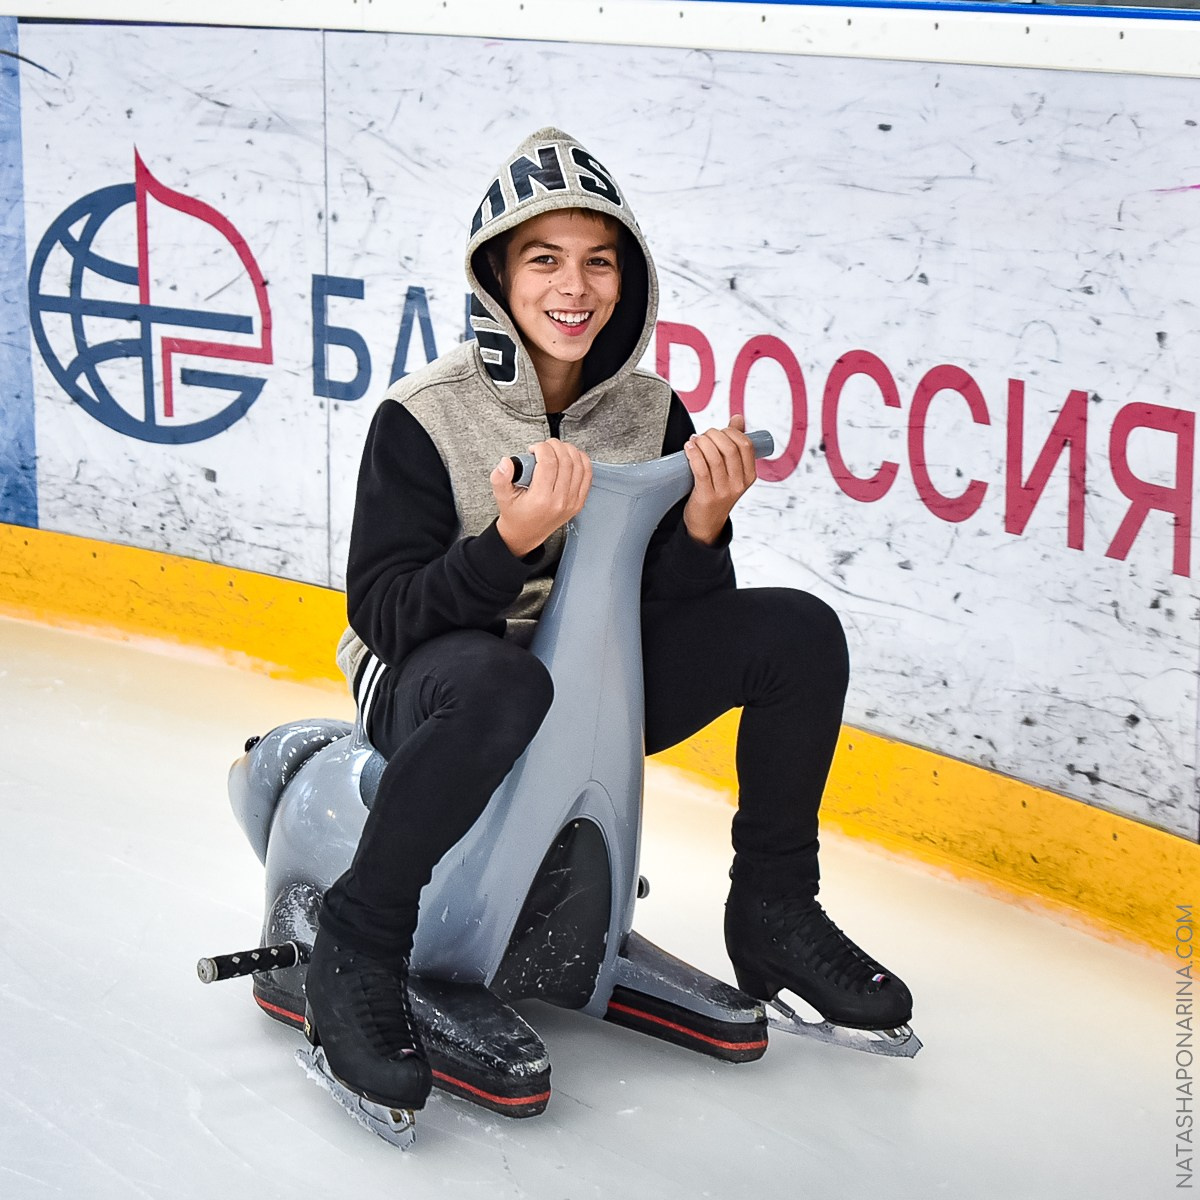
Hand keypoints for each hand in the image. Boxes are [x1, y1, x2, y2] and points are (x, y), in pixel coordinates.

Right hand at [492, 438, 592, 557]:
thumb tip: (506, 462)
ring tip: (556, 449)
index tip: (534, 448)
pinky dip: (582, 461)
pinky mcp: (579, 502)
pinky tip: (571, 456)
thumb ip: (500, 478)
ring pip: (579, 465)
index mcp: (541, 499)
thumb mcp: (502, 496)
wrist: (526, 534)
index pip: (549, 463)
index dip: (542, 448)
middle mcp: (560, 501)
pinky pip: (587, 476)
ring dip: (569, 450)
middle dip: (555, 446)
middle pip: (566, 461)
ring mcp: (572, 502)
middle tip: (545, 446)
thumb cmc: (515, 514)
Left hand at [682, 413, 756, 544]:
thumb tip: (738, 418)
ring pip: (715, 458)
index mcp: (749, 475)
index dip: (730, 432)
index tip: (717, 432)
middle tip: (703, 436)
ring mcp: (724, 491)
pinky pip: (701, 470)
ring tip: (694, 441)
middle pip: (730, 449)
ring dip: (702, 443)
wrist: (706, 523)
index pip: (745, 445)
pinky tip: (689, 448)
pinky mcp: (707, 497)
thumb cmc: (717, 492)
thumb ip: (735, 444)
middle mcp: (739, 484)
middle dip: (713, 435)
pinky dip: (694, 454)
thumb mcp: (731, 470)